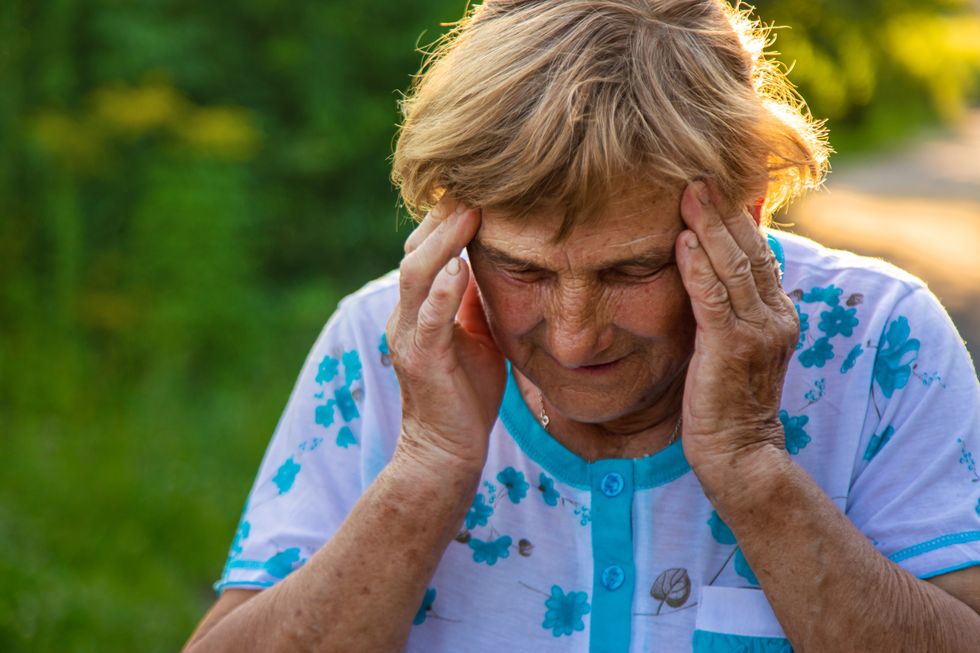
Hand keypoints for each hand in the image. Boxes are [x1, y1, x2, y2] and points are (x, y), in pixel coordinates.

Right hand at [386, 195, 505, 476]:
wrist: (446, 451)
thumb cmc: (464, 393)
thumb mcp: (475, 335)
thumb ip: (474, 300)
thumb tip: (491, 262)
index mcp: (419, 308)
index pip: (426, 250)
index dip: (446, 219)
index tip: (477, 188)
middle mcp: (406, 316)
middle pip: (416, 251)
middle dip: (443, 217)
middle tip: (474, 184)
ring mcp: (409, 336)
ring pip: (415, 276)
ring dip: (443, 242)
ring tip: (468, 212)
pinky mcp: (421, 360)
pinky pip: (430, 319)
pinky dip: (442, 291)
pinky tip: (459, 267)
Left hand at [675, 180, 797, 474]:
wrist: (738, 453)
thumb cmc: (725, 400)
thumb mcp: (731, 346)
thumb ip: (724, 309)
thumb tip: (700, 270)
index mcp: (777, 313)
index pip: (759, 253)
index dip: (736, 217)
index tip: (712, 184)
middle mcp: (775, 316)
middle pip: (749, 249)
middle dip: (723, 209)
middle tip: (697, 172)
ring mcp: (757, 332)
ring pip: (734, 266)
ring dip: (708, 225)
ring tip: (687, 191)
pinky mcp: (731, 348)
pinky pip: (713, 299)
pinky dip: (697, 267)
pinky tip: (681, 240)